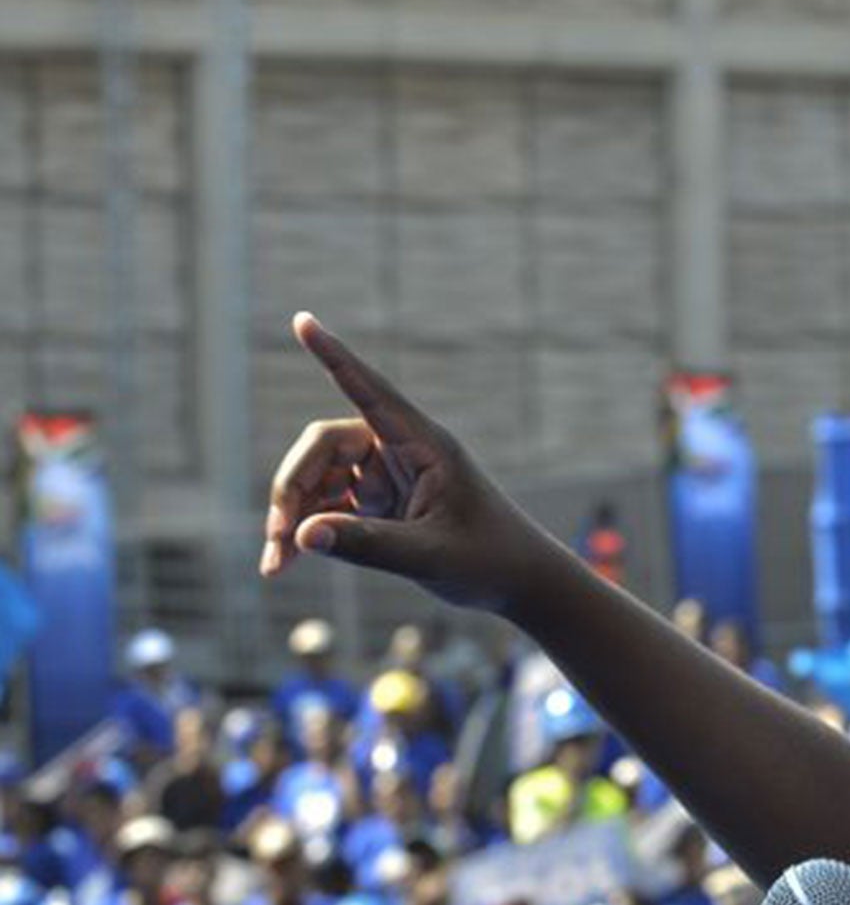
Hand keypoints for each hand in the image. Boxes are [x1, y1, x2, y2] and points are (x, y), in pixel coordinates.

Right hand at [260, 313, 552, 611]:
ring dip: (293, 516)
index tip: (302, 320)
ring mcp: (387, 476)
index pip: (370, 391)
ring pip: (318, 479)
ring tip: (274, 564)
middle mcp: (401, 451)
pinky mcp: (379, 503)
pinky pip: (327, 506)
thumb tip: (303, 535)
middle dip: (293, 488)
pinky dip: (306, 531)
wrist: (519, 583)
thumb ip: (369, 546)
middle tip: (277, 536)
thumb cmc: (489, 561)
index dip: (334, 357)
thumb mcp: (429, 557)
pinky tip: (286, 561)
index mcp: (425, 445)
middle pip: (324, 446)